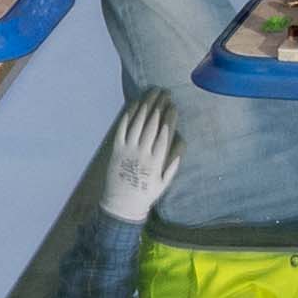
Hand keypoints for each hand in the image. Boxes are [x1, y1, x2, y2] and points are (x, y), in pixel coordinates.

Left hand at [101, 88, 188, 223]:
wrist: (122, 203)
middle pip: (152, 124)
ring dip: (145, 106)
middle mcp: (142, 153)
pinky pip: (122, 128)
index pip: (164, 133)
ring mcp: (128, 150)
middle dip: (159, 106)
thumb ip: (173, 162)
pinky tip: (134, 104)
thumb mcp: (164, 181)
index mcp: (156, 161)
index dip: (169, 117)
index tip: (173, 105)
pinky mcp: (116, 149)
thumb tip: (182, 140)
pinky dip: (128, 115)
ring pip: (137, 123)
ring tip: (152, 93)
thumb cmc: (146, 193)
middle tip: (165, 93)